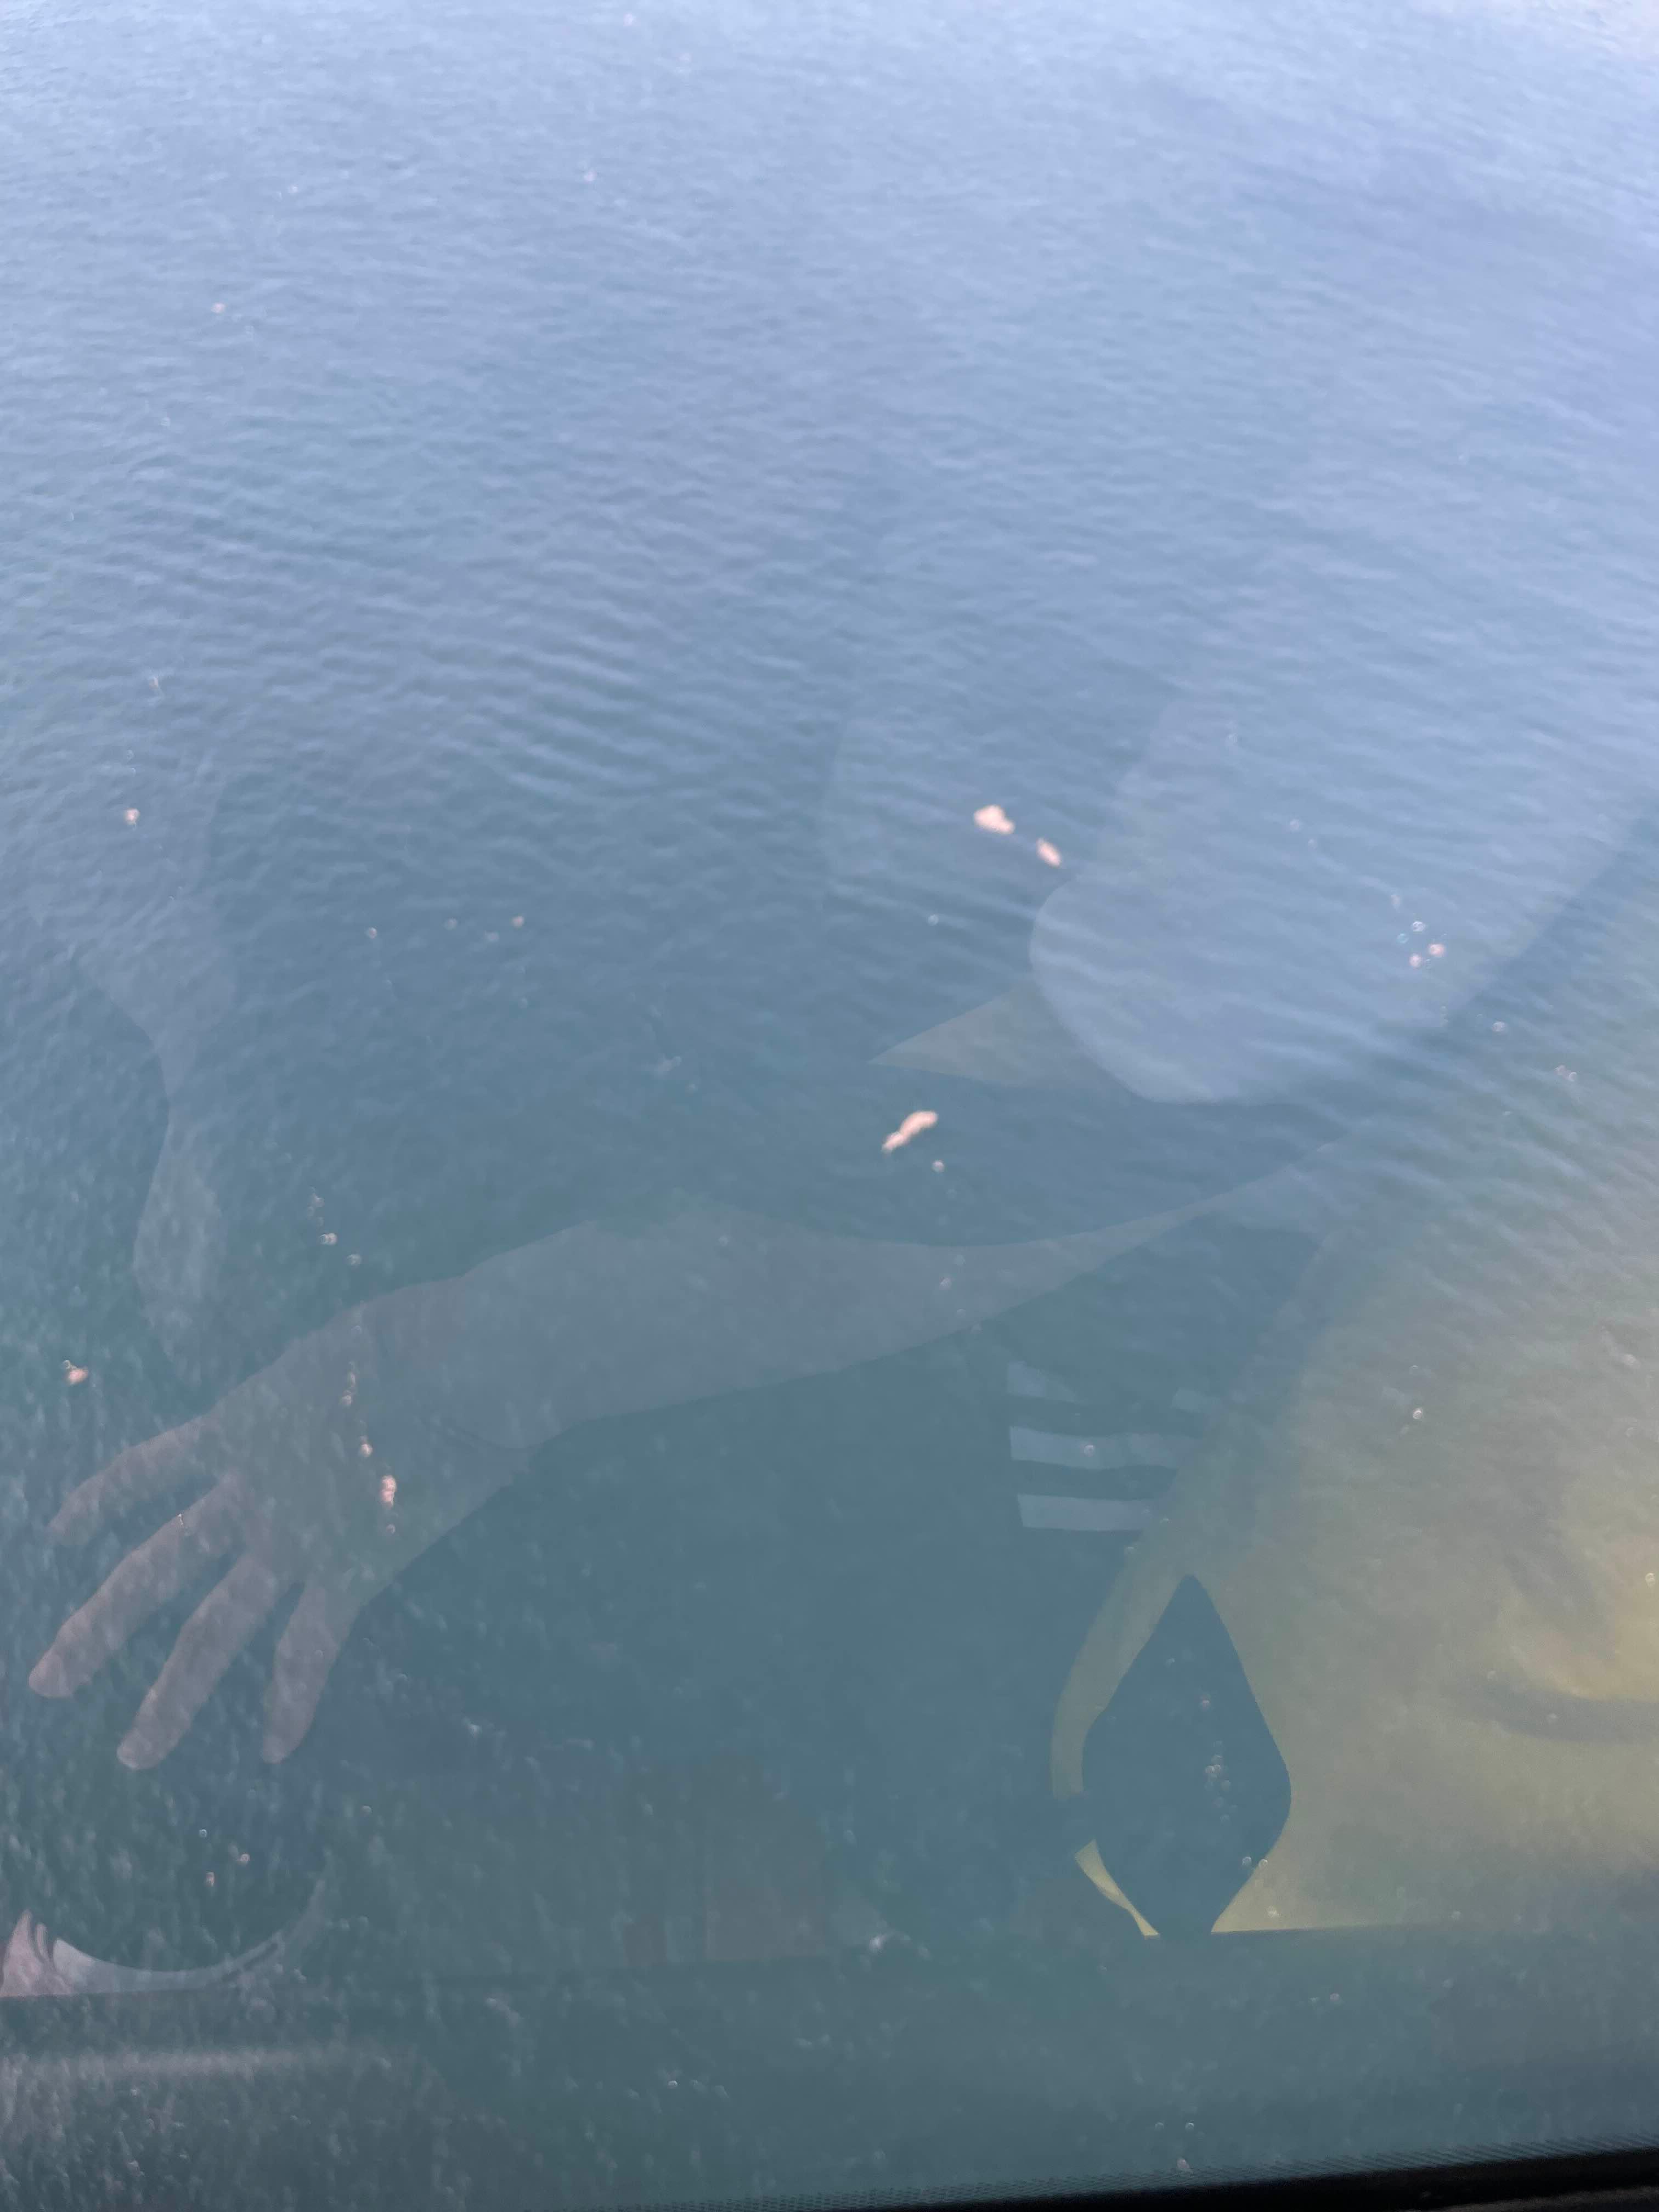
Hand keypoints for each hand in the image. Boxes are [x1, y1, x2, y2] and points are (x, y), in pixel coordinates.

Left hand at [30, 1287, 529, 1767]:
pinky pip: (311, 1647)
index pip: (148, 1469)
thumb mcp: (338, 1349)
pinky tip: (274, 1750)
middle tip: (46, 1682)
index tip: (59, 1532)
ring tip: (134, 1754)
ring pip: (214, 1629)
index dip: (101, 1501)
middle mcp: (251, 1490)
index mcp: (241, 1424)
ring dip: (170, 1698)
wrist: (466, 1364)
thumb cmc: (420, 1337)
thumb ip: (315, 1387)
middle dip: (94, 1630)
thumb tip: (330, 1395)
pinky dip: (292, 1702)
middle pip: (153, 1570)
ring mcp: (296, 1535)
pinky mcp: (355, 1566)